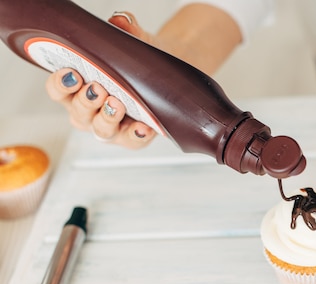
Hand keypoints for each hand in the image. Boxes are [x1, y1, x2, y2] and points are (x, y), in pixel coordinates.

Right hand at [45, 5, 241, 147]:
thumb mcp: (133, 43)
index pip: (58, 90)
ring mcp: (111, 127)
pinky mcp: (133, 137)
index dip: (60, 85)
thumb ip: (126, 30)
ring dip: (106, 118)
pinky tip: (144, 127)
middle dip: (86, 102)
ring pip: (101, 130)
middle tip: (97, 89)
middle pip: (78, 114)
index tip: (71, 74)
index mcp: (79, 89)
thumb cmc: (140, 62)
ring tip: (117, 104)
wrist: (169, 75)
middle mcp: (90, 111)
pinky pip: (132, 142)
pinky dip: (137, 135)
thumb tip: (121, 21)